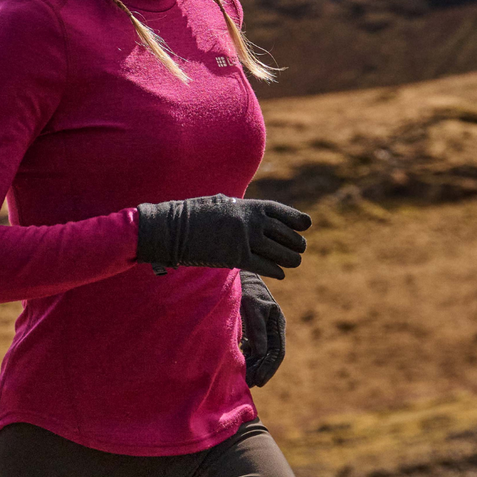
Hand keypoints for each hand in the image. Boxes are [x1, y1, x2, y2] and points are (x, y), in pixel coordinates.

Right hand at [136, 194, 310, 279]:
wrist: (172, 228)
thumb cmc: (193, 214)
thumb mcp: (222, 203)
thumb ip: (242, 210)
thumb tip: (254, 216)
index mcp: (251, 206)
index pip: (287, 214)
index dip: (300, 222)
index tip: (305, 226)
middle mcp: (253, 222)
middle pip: (288, 236)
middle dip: (296, 244)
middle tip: (298, 249)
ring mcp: (246, 240)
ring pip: (282, 254)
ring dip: (290, 259)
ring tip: (292, 262)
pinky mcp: (236, 258)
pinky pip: (266, 267)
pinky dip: (276, 271)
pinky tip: (280, 273)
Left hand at [239, 271, 285, 386]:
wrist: (239, 275)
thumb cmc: (245, 289)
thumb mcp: (251, 307)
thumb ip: (256, 328)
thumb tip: (262, 351)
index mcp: (277, 323)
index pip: (277, 352)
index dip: (268, 368)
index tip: (259, 381)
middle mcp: (273, 328)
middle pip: (269, 356)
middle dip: (260, 371)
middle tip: (250, 385)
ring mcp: (264, 329)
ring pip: (261, 354)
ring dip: (254, 367)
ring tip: (243, 380)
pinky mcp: (254, 328)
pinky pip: (253, 348)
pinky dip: (247, 358)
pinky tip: (238, 366)